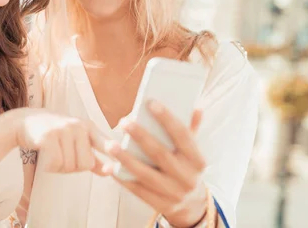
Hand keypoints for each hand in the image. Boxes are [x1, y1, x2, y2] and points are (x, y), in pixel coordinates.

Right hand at [13, 108, 107, 173]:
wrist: (25, 121)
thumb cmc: (54, 133)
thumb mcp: (75, 139)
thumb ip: (92, 155)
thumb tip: (109, 172)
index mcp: (88, 127)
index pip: (104, 142)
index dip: (111, 150)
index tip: (116, 157)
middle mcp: (78, 126)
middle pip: (85, 164)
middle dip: (73, 168)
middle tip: (62, 157)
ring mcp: (63, 129)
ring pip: (69, 166)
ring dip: (59, 168)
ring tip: (53, 155)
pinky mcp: (49, 136)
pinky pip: (55, 163)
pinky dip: (50, 167)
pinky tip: (45, 158)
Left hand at [102, 101, 207, 226]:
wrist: (191, 204)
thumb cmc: (186, 167)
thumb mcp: (191, 150)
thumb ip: (190, 129)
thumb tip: (195, 106)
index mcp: (197, 160)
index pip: (182, 135)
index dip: (167, 118)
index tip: (150, 102)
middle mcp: (188, 177)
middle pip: (160, 154)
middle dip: (141, 136)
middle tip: (123, 122)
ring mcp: (174, 193)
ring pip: (146, 174)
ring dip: (125, 159)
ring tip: (110, 144)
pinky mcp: (160, 205)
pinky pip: (137, 190)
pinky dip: (123, 178)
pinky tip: (109, 167)